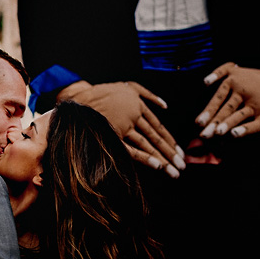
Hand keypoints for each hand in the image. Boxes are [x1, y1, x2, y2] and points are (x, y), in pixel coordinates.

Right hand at [59, 81, 184, 177]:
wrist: (76, 99)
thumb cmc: (100, 93)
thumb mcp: (125, 86)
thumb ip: (145, 93)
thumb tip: (165, 105)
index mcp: (137, 104)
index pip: (158, 125)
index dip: (169, 139)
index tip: (180, 152)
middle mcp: (133, 115)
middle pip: (156, 136)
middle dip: (170, 152)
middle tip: (182, 165)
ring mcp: (122, 125)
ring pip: (147, 144)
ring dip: (163, 158)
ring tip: (175, 171)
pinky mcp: (112, 134)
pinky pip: (131, 149)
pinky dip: (145, 158)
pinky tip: (158, 166)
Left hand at [196, 63, 259, 137]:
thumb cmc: (251, 78)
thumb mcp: (234, 69)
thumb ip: (218, 72)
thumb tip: (205, 83)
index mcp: (234, 82)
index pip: (218, 98)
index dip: (208, 111)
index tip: (198, 123)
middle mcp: (244, 92)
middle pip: (227, 108)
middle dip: (215, 122)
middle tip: (204, 134)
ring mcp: (256, 103)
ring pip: (240, 115)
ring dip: (228, 124)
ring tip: (217, 133)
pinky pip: (257, 123)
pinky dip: (247, 129)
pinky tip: (235, 134)